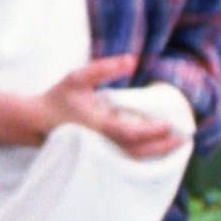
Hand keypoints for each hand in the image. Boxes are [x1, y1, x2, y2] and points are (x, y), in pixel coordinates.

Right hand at [23, 58, 183, 157]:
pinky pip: (126, 160)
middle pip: (139, 152)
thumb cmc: (58, 99)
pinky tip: (156, 150)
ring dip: (157, 154)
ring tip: (174, 145)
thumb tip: (131, 59)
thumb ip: (105, 69)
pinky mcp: (98, 157)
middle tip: (183, 138)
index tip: (170, 124)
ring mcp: (100, 153)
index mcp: (98, 126)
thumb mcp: (78, 78)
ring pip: (134, 160)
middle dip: (163, 147)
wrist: (37, 122)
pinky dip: (144, 157)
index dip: (153, 131)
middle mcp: (102, 144)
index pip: (132, 133)